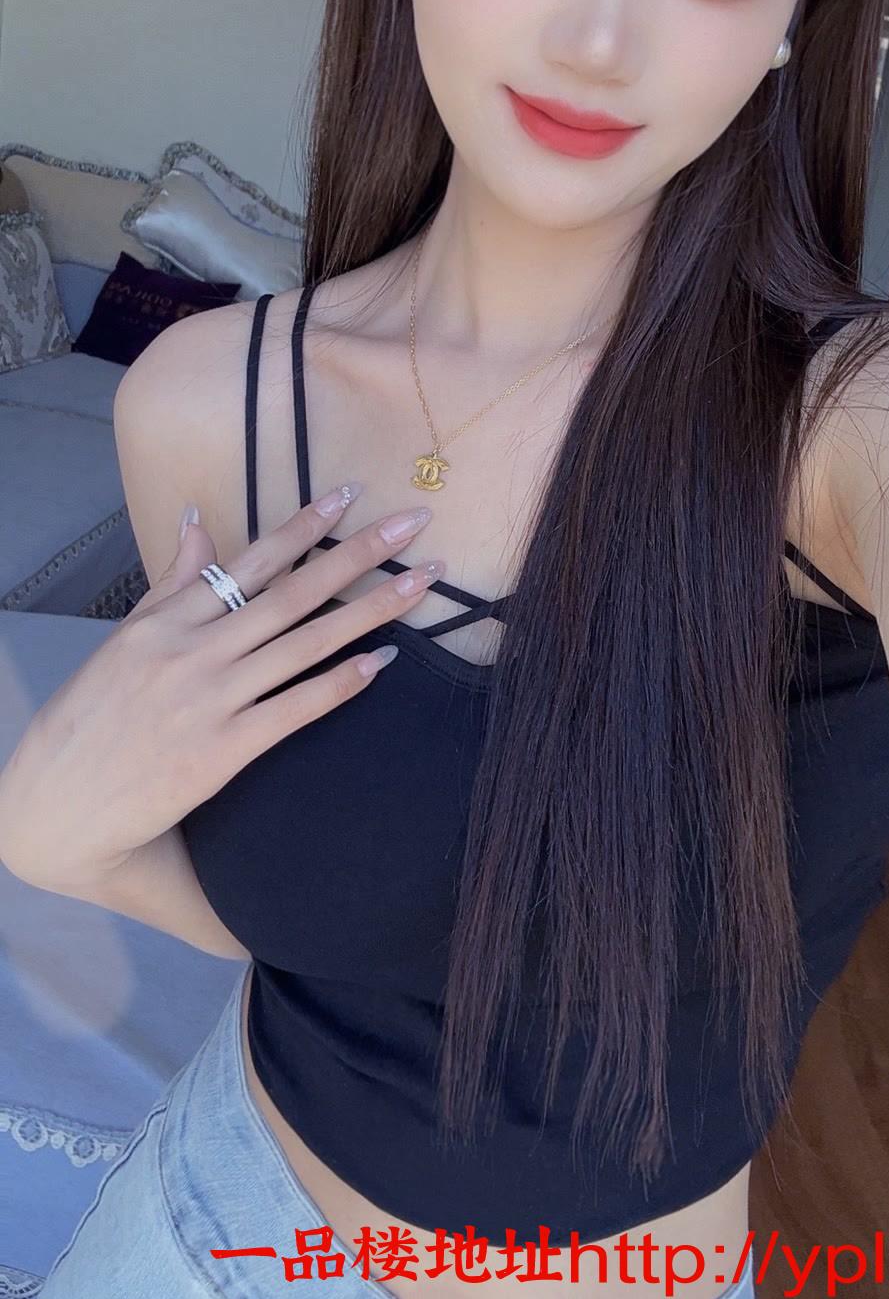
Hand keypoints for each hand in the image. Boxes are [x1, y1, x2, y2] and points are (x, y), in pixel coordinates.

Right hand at [0, 490, 443, 896]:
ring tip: (420, 583)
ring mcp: (209, 700)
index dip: (305, 524)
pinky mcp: (221, 752)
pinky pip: (294, 709)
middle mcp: (192, 650)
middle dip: (360, 554)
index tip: (352, 493)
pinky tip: (381, 663)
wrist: (58, 805)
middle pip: (293, 592)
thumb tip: (198, 517)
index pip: (251, 559)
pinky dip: (340, 683)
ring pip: (305, 643)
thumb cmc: (92, 717)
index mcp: (168, 619)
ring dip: (370, 610)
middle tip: (413, 523)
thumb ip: (172, 581)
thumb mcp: (126, 637)